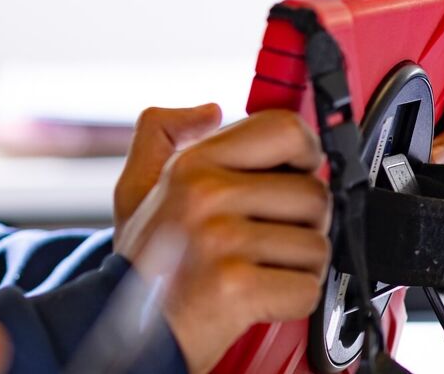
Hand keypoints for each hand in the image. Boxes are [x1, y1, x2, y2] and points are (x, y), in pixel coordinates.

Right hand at [114, 107, 331, 373]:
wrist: (127, 333)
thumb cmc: (142, 265)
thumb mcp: (136, 187)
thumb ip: (161, 133)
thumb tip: (210, 110)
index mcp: (191, 164)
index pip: (284, 129)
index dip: (305, 155)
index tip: (296, 176)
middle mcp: (204, 194)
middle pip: (312, 194)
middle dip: (303, 225)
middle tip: (266, 240)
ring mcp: (220, 240)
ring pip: (316, 245)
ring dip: (298, 267)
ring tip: (257, 270)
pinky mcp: (236, 286)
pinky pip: (307, 288)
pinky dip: (292, 301)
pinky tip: (259, 298)